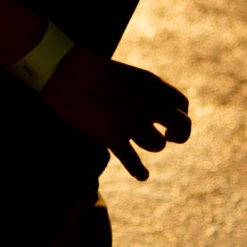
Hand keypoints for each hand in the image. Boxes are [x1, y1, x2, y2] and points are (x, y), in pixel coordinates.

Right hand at [40, 49, 191, 180]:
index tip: (167, 121)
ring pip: (157, 145)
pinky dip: (139, 171)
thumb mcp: (129, 76)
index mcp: (153, 84)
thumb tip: (157, 113)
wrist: (64, 71)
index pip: (182, 105)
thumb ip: (147, 92)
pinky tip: (143, 175)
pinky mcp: (111, 136)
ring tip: (140, 143)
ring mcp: (130, 120)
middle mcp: (147, 103)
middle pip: (182, 125)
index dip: (180, 116)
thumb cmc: (93, 72)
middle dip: (179, 136)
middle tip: (168, 138)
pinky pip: (132, 161)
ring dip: (152, 146)